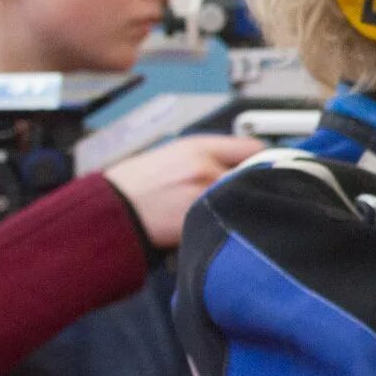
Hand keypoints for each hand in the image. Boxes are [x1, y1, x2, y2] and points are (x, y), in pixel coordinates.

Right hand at [103, 135, 260, 247]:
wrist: (109, 212)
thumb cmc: (135, 185)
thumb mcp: (173, 155)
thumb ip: (210, 157)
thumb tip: (242, 164)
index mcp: (198, 147)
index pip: (255, 148)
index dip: (264, 160)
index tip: (266, 170)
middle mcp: (205, 167)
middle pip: (256, 176)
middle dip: (255, 186)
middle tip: (250, 195)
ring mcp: (203, 196)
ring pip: (244, 201)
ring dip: (242, 208)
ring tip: (226, 213)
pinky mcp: (199, 223)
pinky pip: (228, 223)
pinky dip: (227, 227)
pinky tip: (213, 228)